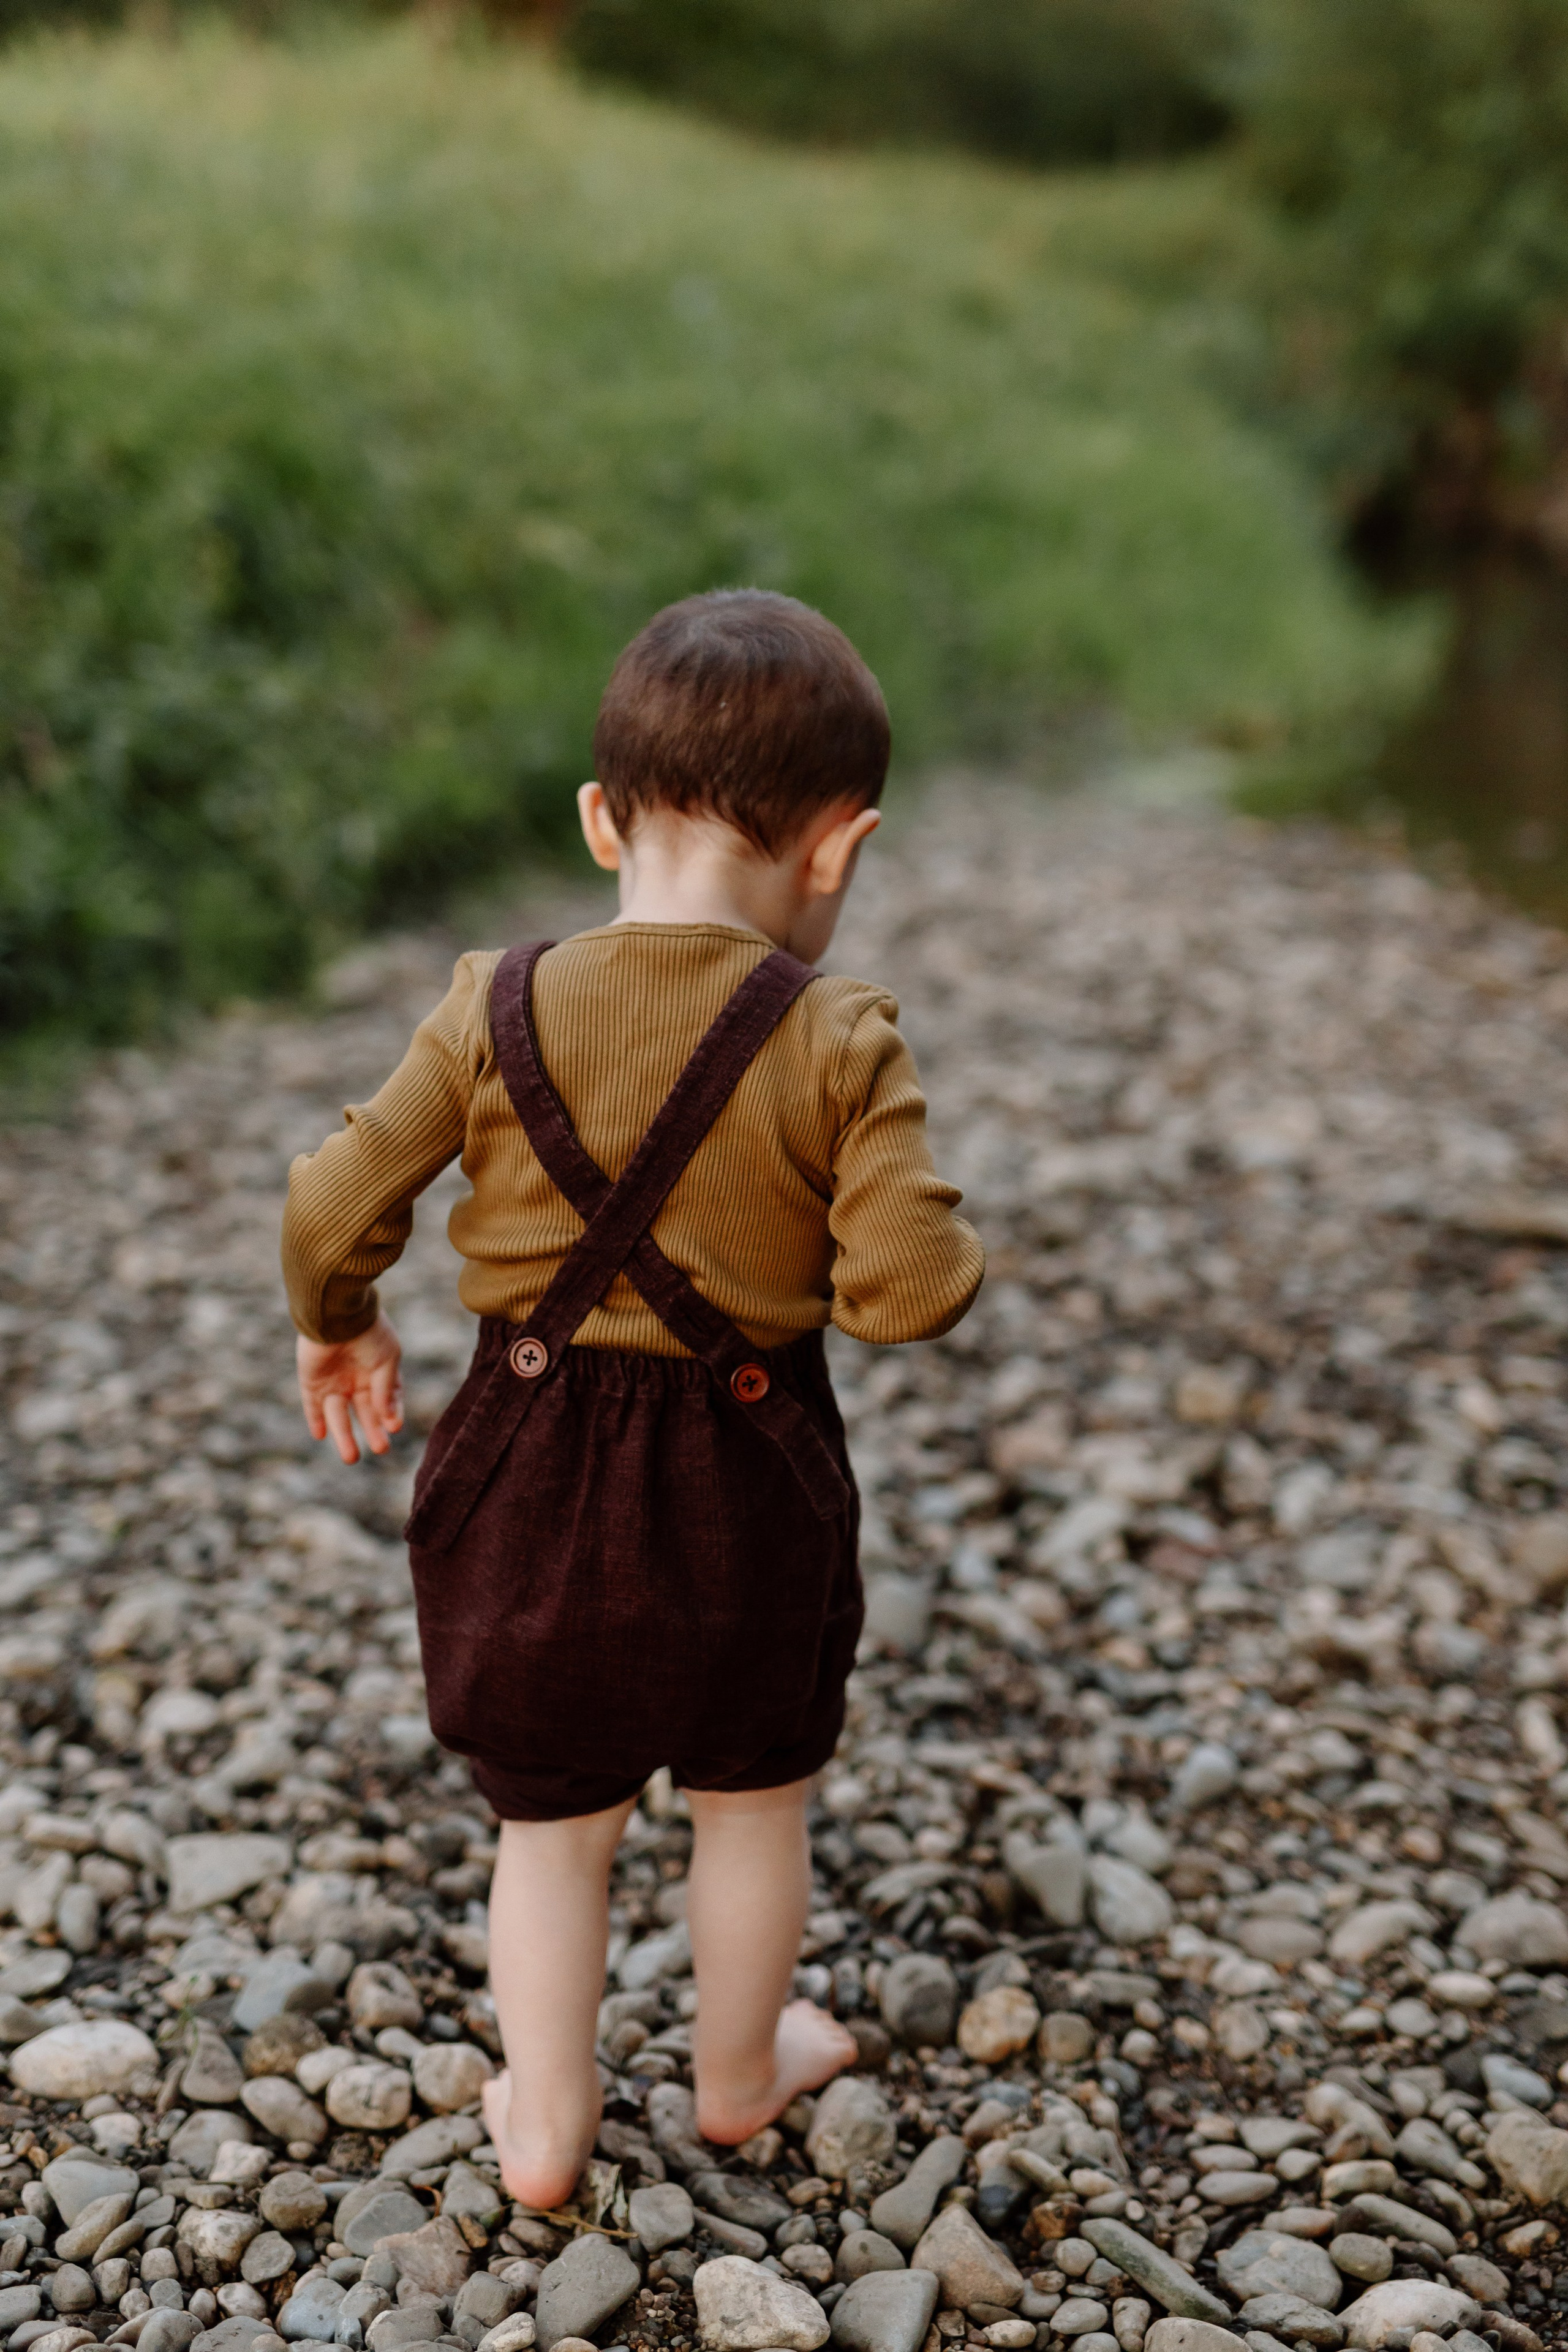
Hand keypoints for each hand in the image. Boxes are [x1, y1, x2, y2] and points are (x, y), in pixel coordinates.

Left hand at [296, 1311, 403, 1464]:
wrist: (337, 1312)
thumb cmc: (368, 1332)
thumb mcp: (387, 1360)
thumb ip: (386, 1390)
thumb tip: (388, 1419)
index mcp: (378, 1369)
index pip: (388, 1398)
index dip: (392, 1413)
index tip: (395, 1427)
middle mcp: (356, 1377)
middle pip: (364, 1412)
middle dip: (372, 1430)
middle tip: (381, 1449)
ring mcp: (333, 1381)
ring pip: (338, 1415)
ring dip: (344, 1436)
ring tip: (351, 1458)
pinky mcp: (312, 1381)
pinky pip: (312, 1406)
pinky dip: (315, 1420)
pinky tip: (321, 1436)